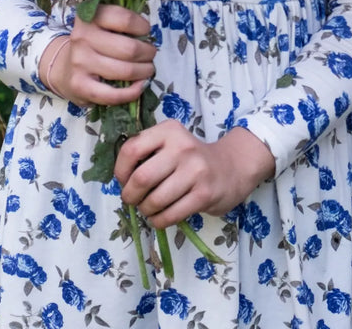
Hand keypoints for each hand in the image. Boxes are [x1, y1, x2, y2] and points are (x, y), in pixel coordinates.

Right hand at [40, 4, 155, 106]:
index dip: (142, 26)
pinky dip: (132, 92)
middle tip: (150, 54)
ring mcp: (80, 62)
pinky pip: (113, 94)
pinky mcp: (80, 86)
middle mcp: (82, 38)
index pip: (124, 19)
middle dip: (148, 52)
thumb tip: (149, 36)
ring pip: (125, 70)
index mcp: (90, 18)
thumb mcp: (103, 25)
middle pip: (129, 48)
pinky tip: (139, 86)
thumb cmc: (94, 44)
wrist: (64, 68)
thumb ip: (123, 24)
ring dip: (144, 71)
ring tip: (147, 69)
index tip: (145, 31)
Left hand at [115, 123, 274, 228]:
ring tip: (150, 208)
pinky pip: (169, 215)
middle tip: (134, 199)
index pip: (131, 149)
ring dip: (146, 210)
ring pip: (154, 201)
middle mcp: (183, 147)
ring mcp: (196, 171)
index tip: (124, 180)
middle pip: (141, 178)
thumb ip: (146, 153)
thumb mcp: (171, 144)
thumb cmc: (191, 159)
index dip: (120, 171)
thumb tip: (121, 180)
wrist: (231, 167)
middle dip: (130, 196)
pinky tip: (161, 216)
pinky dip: (159, 221)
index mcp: (169, 131)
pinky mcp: (204, 194)